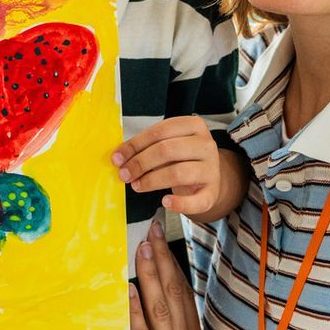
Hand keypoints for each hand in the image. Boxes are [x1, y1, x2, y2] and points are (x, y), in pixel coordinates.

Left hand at [113, 117, 244, 218]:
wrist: (209, 179)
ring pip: (177, 173)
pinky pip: (195, 200)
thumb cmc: (183, 159)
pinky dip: (178, 203)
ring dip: (151, 181)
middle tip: (124, 174)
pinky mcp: (212, 193)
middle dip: (140, 163)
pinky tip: (165, 201)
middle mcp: (206, 145)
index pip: (160, 131)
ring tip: (137, 185)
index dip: (135, 144)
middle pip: (167, 150)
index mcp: (194, 126)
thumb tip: (120, 157)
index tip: (118, 157)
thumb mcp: (169, 145)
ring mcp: (211, 169)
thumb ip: (147, 147)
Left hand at [128, 222, 226, 329]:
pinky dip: (138, 311)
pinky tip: (132, 289)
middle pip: (174, 294)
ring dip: (152, 275)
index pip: (184, 298)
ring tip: (144, 247)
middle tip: (153, 229)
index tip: (164, 243)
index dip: (173, 269)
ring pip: (161, 307)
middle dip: (163, 260)